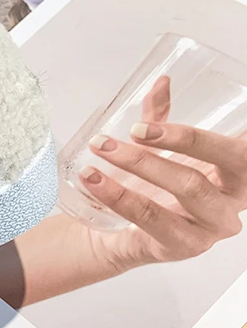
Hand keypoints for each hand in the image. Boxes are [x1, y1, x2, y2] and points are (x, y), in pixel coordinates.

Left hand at [81, 122, 246, 271]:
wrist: (122, 234)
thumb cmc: (154, 189)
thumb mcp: (161, 150)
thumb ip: (160, 117)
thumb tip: (160, 82)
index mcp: (237, 173)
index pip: (235, 150)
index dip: (195, 135)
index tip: (148, 122)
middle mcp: (233, 201)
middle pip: (216, 166)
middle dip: (173, 143)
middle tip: (131, 132)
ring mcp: (212, 227)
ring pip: (187, 188)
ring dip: (139, 164)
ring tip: (101, 148)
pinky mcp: (185, 245)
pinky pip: (152, 217)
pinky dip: (119, 195)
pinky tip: (94, 180)